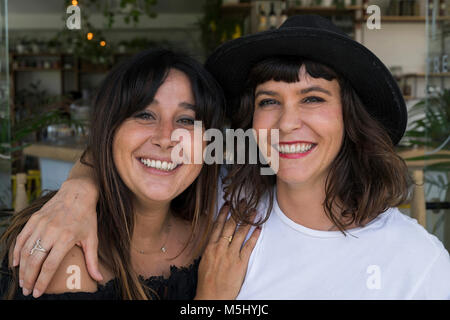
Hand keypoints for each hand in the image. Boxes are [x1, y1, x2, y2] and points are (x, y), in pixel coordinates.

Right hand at [12, 178, 101, 297]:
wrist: (77, 193)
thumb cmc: (86, 216)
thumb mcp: (92, 238)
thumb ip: (92, 260)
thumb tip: (99, 278)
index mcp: (66, 238)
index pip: (50, 265)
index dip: (42, 281)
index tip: (37, 293)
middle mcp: (51, 232)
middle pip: (34, 261)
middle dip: (29, 279)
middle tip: (27, 291)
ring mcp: (41, 225)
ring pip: (25, 251)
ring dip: (22, 268)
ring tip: (23, 281)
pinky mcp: (34, 219)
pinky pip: (21, 238)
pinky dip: (16, 252)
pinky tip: (16, 263)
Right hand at [195, 203, 260, 299]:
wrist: (212, 295)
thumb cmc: (206, 280)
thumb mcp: (204, 261)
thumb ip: (211, 249)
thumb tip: (215, 238)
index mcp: (210, 247)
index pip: (217, 226)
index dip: (223, 213)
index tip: (228, 204)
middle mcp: (220, 248)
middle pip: (230, 225)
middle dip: (237, 212)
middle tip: (243, 201)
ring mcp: (231, 255)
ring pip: (240, 233)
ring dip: (248, 221)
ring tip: (254, 211)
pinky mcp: (240, 263)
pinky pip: (249, 247)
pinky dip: (254, 237)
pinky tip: (259, 229)